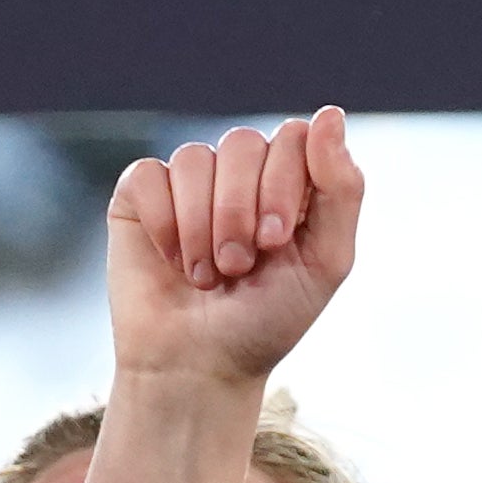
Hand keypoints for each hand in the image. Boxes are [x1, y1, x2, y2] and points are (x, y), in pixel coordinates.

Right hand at [103, 109, 358, 394]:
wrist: (199, 368)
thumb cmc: (266, 320)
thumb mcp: (325, 262)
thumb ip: (341, 189)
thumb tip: (328, 114)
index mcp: (289, 180)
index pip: (294, 137)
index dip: (282, 185)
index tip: (274, 242)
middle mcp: (239, 172)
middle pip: (241, 143)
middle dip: (239, 212)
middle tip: (238, 266)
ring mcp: (188, 181)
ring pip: (193, 159)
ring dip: (201, 228)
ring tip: (206, 275)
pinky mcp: (140, 196)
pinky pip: (148, 176)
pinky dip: (163, 224)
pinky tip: (171, 260)